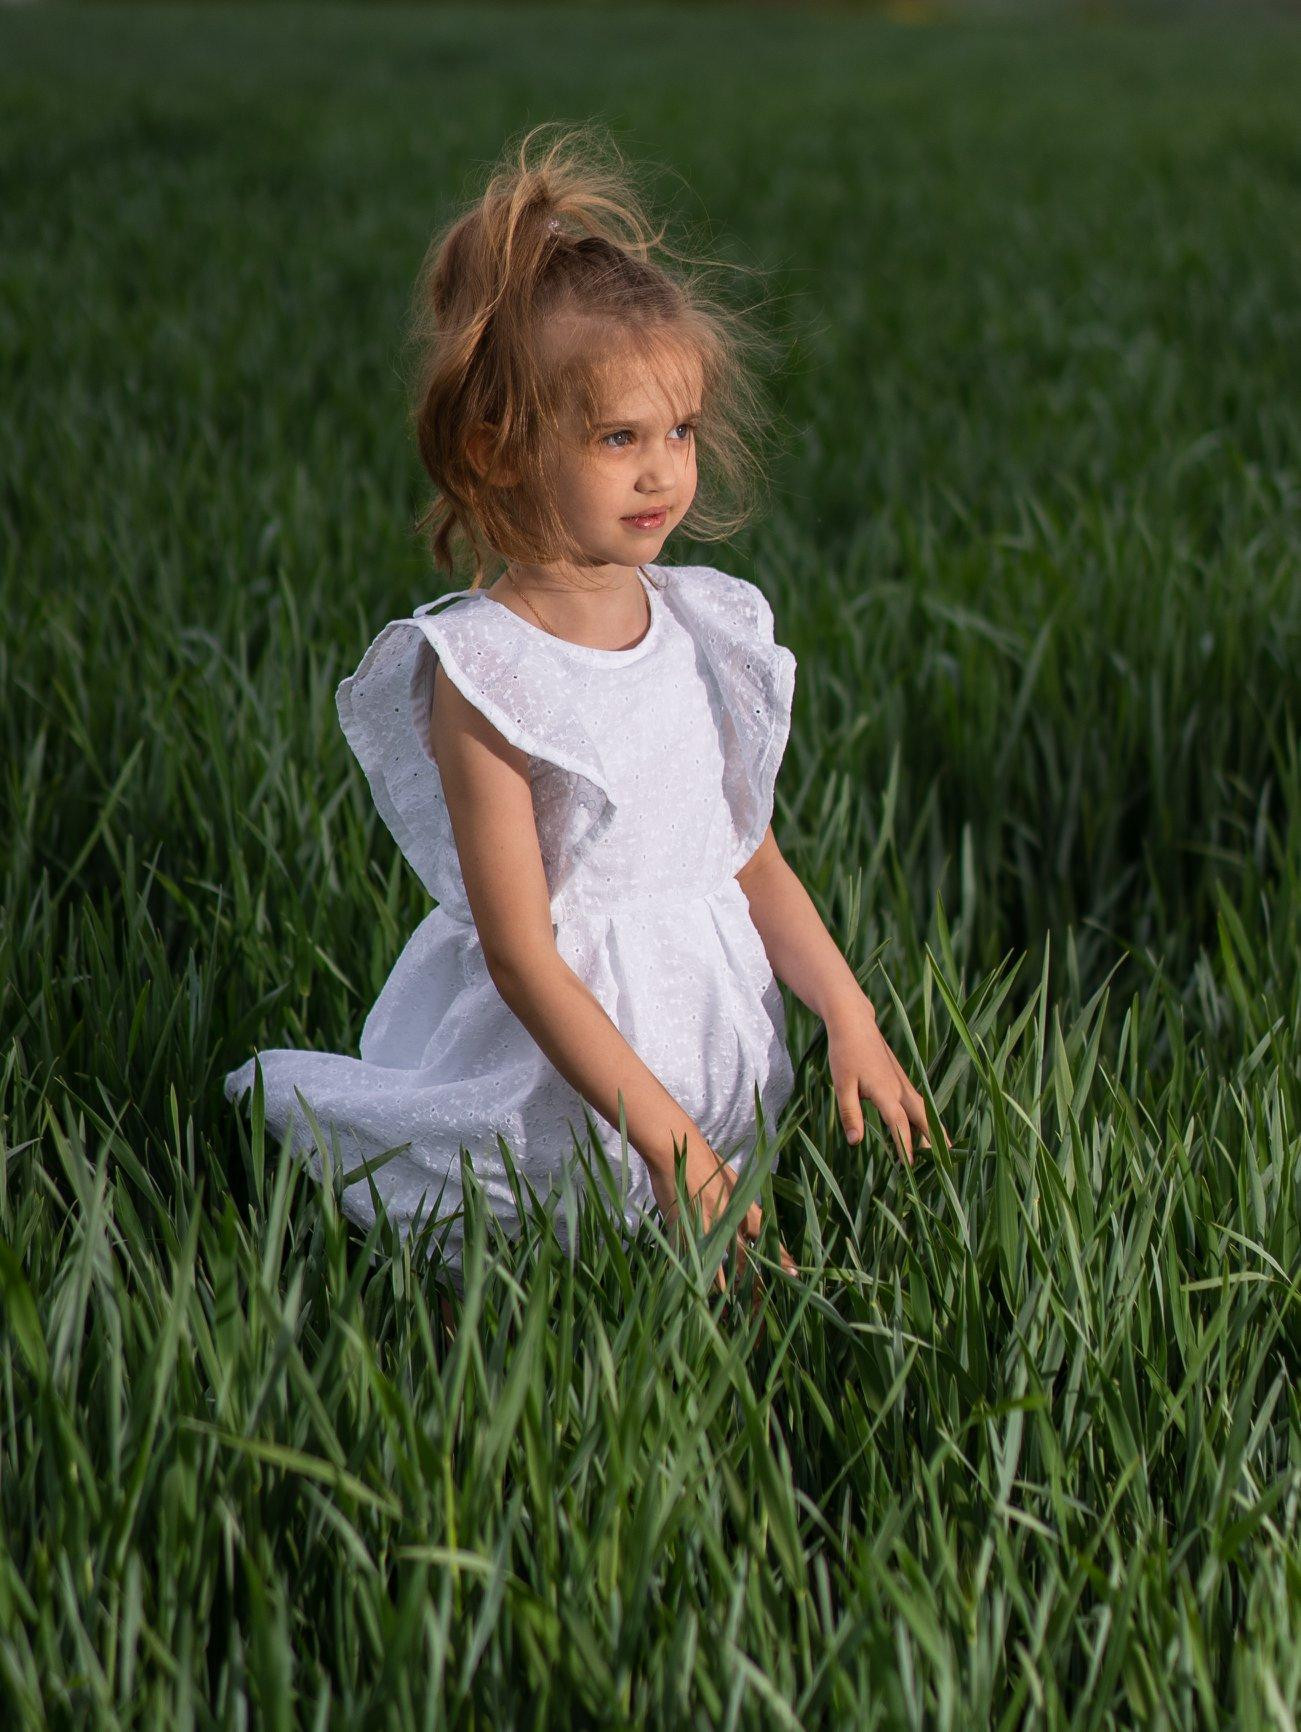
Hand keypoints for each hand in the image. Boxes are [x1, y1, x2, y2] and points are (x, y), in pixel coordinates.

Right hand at [647, 1130, 798, 1295]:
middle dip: (756, 1287)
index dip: (780, 1258)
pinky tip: (702, 1299)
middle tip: (763, 1310)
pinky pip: (694, 1262)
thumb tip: (752, 1216)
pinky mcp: (683, 1231)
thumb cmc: (705, 1160)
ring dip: (728, 1295)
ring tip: (733, 1316)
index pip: (767, 1238)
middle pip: (746, 1262)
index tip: (794, 1274)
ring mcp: (705, 1229)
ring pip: (720, 1269)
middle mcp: (728, 1222)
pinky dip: (699, 1281)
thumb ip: (743, 1200)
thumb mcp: (733, 1179)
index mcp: (743, 1207)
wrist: (676, 1150)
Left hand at [827, 996, 949, 1165]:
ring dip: (932, 1130)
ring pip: (923, 1110)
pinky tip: (924, 1130)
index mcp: (885, 1090)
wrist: (855, 1023)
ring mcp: (902, 1083)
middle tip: (945, 1162)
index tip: (911, 1165)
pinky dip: (924, 1119)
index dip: (905, 1144)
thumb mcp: (842, 1084)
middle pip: (922, 1117)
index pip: (899, 1123)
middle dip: (934, 1140)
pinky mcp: (900, 1079)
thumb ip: (849, 1113)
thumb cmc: (845, 1053)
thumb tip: (855, 1142)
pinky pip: (917, 1103)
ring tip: (943, 1151)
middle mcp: (899, 1088)